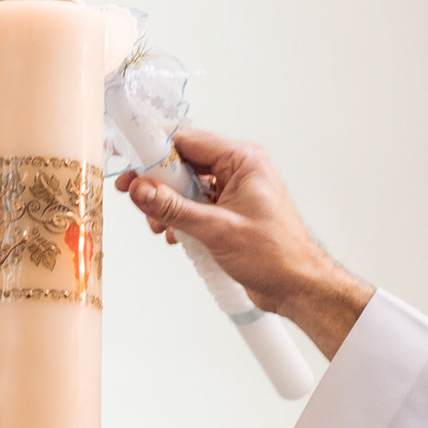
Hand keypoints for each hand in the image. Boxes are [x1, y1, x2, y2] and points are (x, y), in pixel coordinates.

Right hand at [122, 130, 373, 356]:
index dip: (154, 150)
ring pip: (186, 186)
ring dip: (167, 204)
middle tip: (133, 196)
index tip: (129, 161)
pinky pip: (195, 205)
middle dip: (157, 182)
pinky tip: (174, 235)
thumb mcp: (217, 229)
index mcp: (243, 160)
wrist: (298, 287)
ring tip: (159, 225)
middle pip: (184, 162)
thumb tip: (140, 189)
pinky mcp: (229, 212)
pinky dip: (180, 217)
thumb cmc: (276, 256)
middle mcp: (238, 170)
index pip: (188, 140)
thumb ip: (174, 208)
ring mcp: (233, 191)